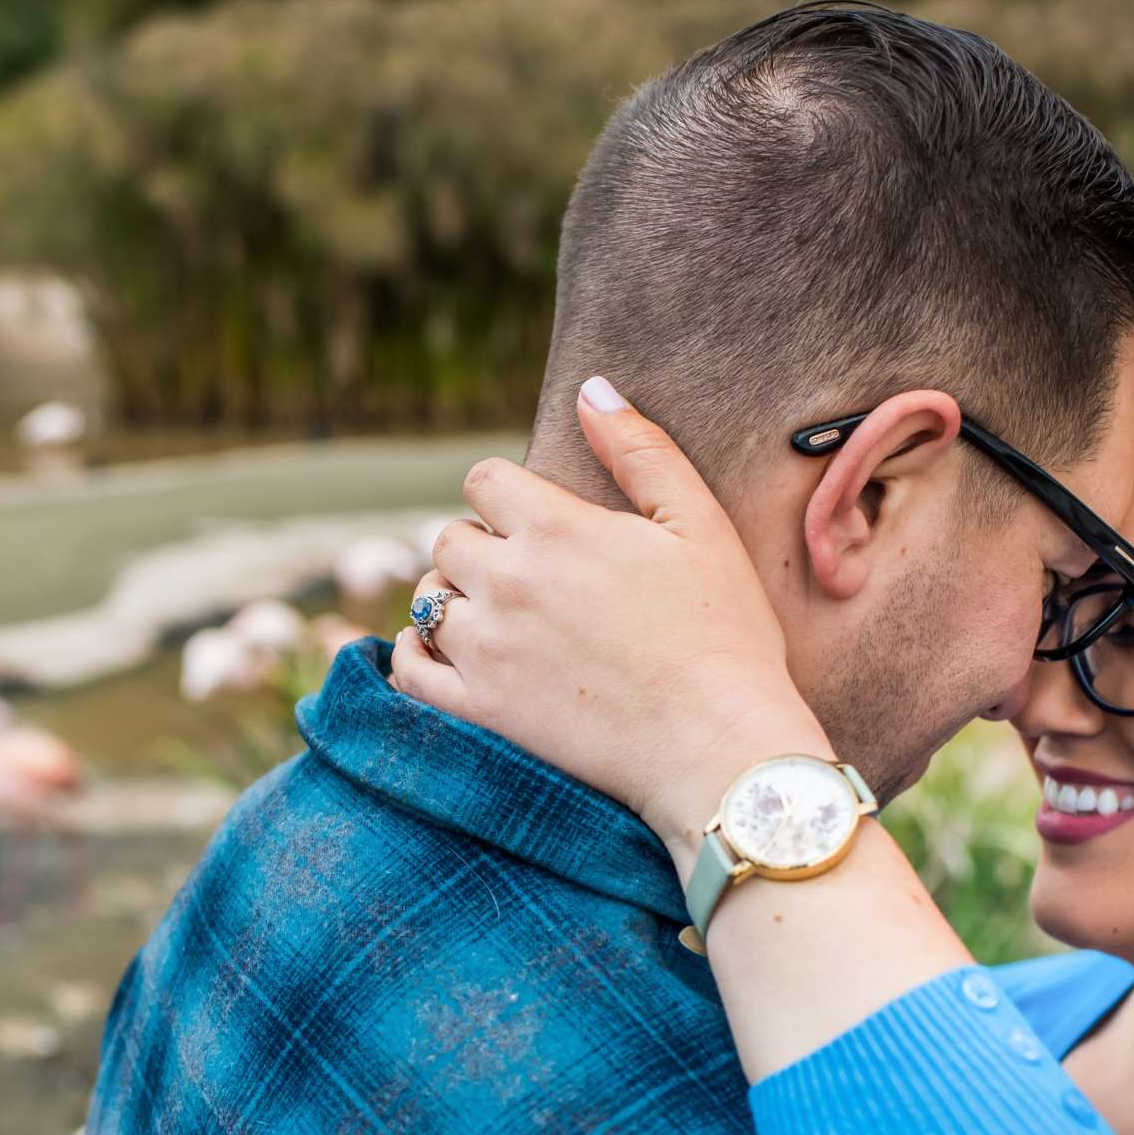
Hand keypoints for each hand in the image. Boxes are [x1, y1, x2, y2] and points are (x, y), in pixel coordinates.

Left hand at [390, 377, 830, 865]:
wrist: (720, 746)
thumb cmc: (724, 635)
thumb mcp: (698, 525)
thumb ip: (641, 450)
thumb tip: (591, 388)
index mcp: (555, 527)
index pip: (484, 480)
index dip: (507, 494)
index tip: (535, 521)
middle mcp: (507, 581)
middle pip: (448, 539)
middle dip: (480, 547)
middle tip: (524, 578)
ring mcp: (486, 650)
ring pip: (425, 602)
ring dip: (450, 601)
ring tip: (495, 620)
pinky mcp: (480, 711)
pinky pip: (409, 672)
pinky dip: (415, 658)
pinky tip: (446, 658)